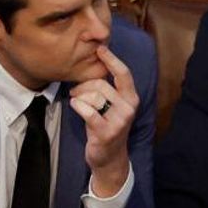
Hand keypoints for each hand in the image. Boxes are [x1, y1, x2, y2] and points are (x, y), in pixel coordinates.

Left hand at [70, 46, 138, 197]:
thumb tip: (95, 60)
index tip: (100, 49)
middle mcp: (128, 108)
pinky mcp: (106, 132)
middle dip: (83, 86)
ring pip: (92, 96)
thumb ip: (108, 86)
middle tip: (76, 92)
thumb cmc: (106, 126)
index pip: (123, 73)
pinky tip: (76, 108)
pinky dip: (77, 106)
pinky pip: (86, 111)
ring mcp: (119, 121)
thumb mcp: (112, 105)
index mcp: (131, 98)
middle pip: (100, 84)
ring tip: (77, 102)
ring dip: (78, 97)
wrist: (109, 158)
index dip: (111, 59)